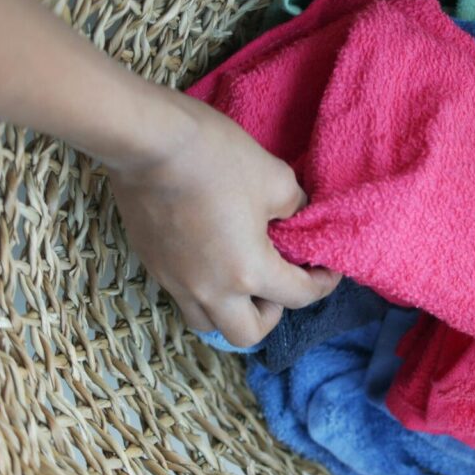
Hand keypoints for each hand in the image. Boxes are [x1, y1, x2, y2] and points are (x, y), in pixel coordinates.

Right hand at [105, 88, 340, 346]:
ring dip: (231, 311)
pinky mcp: (152, 265)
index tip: (326, 271)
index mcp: (248, 272)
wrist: (148, 140)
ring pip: (207, 322)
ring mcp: (175, 281)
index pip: (298, 297)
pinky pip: (183, 295)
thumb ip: (294, 207)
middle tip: (278, 282)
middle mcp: (210, 290)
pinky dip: (203, 290)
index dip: (322, 285)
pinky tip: (211, 258)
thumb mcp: (276, 179)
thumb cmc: (217, 158)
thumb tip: (295, 217)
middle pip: (247, 334)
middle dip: (271, 315)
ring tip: (240, 278)